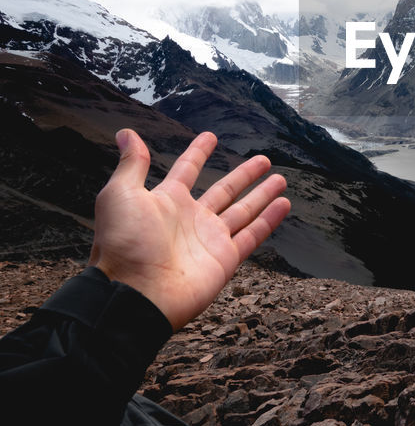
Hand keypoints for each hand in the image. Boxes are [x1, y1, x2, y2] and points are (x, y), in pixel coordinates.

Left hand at [89, 129, 290, 330]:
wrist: (136, 292)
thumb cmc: (123, 244)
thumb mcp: (120, 194)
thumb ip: (132, 164)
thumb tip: (126, 133)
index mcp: (167, 201)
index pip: (187, 170)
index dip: (198, 153)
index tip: (211, 137)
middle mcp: (191, 219)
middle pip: (224, 190)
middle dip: (243, 175)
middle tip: (263, 160)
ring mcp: (210, 240)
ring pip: (243, 211)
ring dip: (262, 195)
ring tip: (280, 179)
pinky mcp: (225, 259)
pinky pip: (252, 235)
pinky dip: (269, 220)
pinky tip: (283, 205)